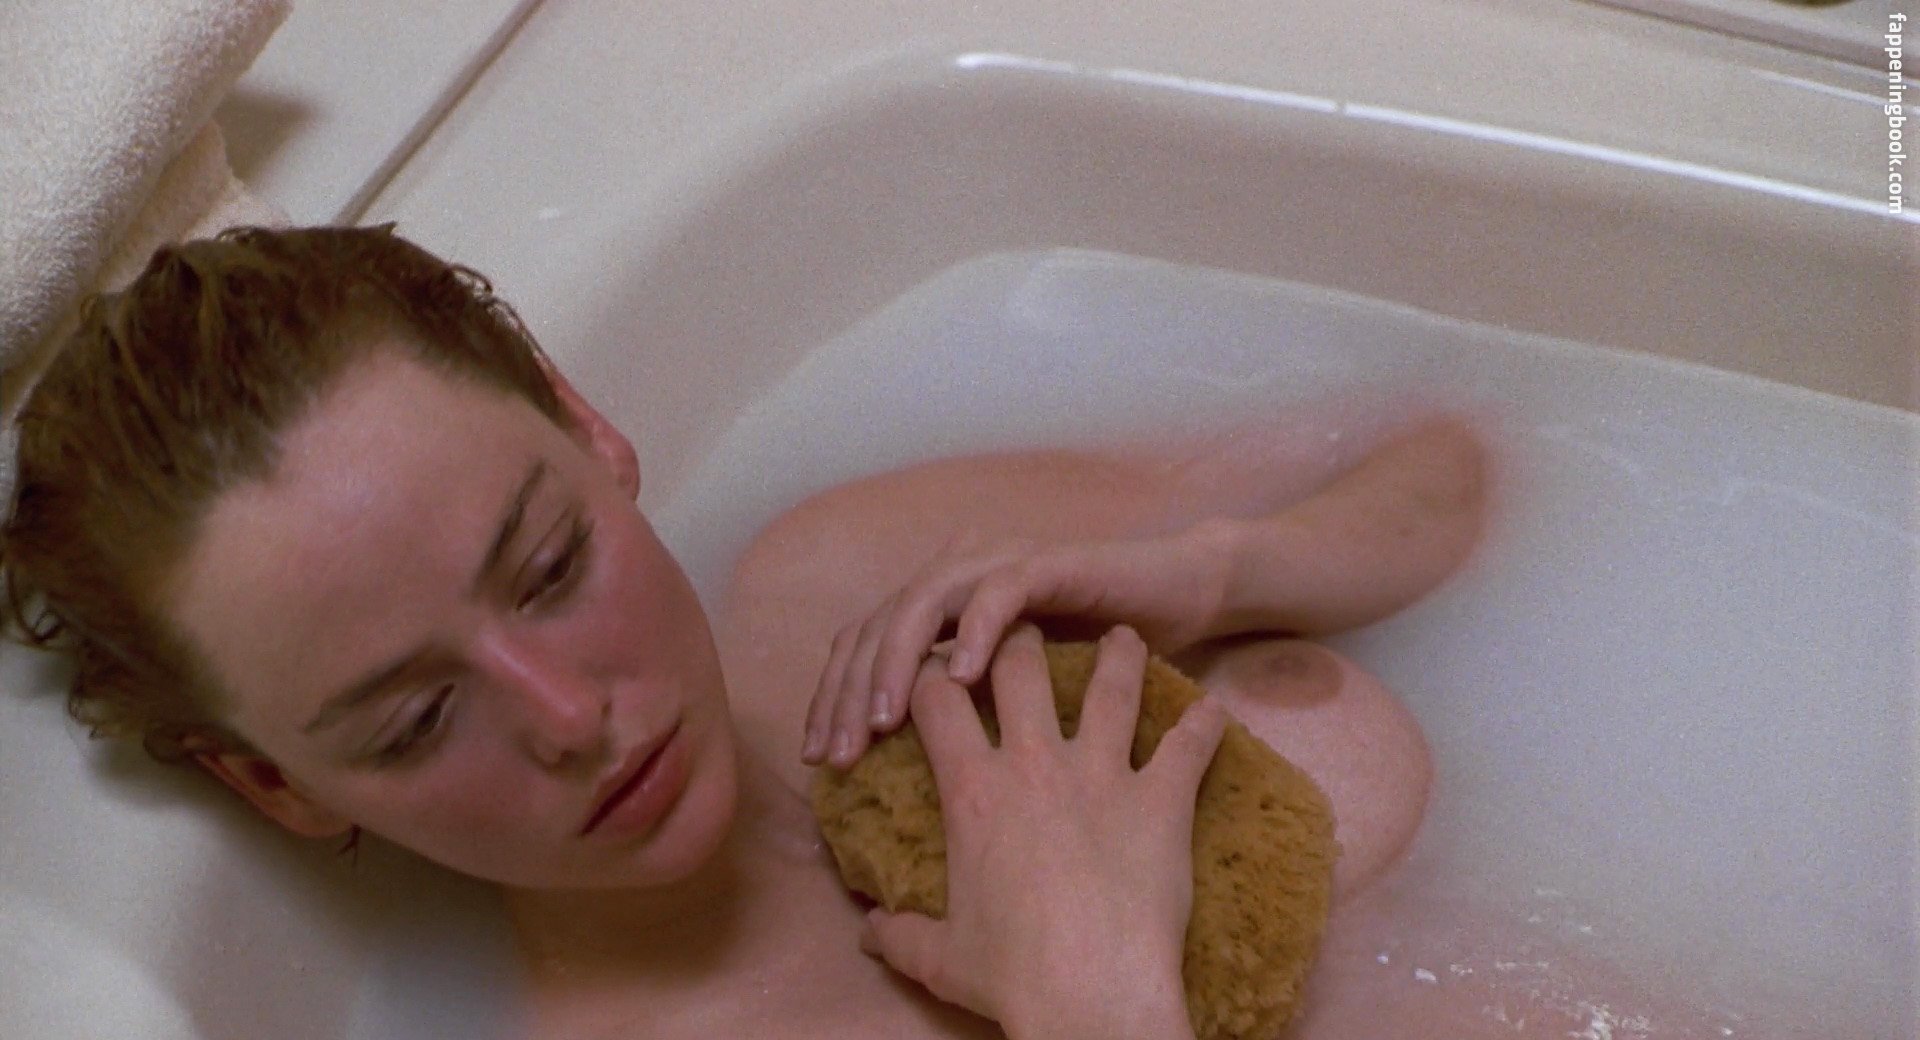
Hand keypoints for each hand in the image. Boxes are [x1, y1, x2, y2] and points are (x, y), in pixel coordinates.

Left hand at [802, 523, 1233, 767]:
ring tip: (882, 724)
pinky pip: (997, 593)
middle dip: (848, 694)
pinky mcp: (1046, 565)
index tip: (820, 763)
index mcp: (940, 607)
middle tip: (837, 756)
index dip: (833, 700)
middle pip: (874, 629)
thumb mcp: (1017, 693)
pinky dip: (973, 631)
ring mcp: (998, 564)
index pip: (861, 648)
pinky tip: (960, 677)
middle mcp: (957, 576)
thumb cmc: (1101, 654)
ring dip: (895, 665)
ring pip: (920, 607)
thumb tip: (920, 783)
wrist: (1176, 595)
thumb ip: (968, 717)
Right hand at [856, 624, 1222, 1039]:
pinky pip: (1189, 746)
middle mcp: (1034, 764)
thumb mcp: (939, 957)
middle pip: (1020, 665)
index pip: (937, 700)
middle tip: (1025, 628)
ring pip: (1112, 688)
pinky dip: (1204, 724)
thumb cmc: (1012, 975)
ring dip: (1118, 657)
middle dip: (1017, 637)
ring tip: (1124, 636)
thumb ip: (899, 934)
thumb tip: (866, 931)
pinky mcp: (1161, 800)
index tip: (936, 666)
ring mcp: (1103, 774)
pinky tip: (1215, 708)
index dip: (930, 674)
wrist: (1093, 994)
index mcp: (972, 790)